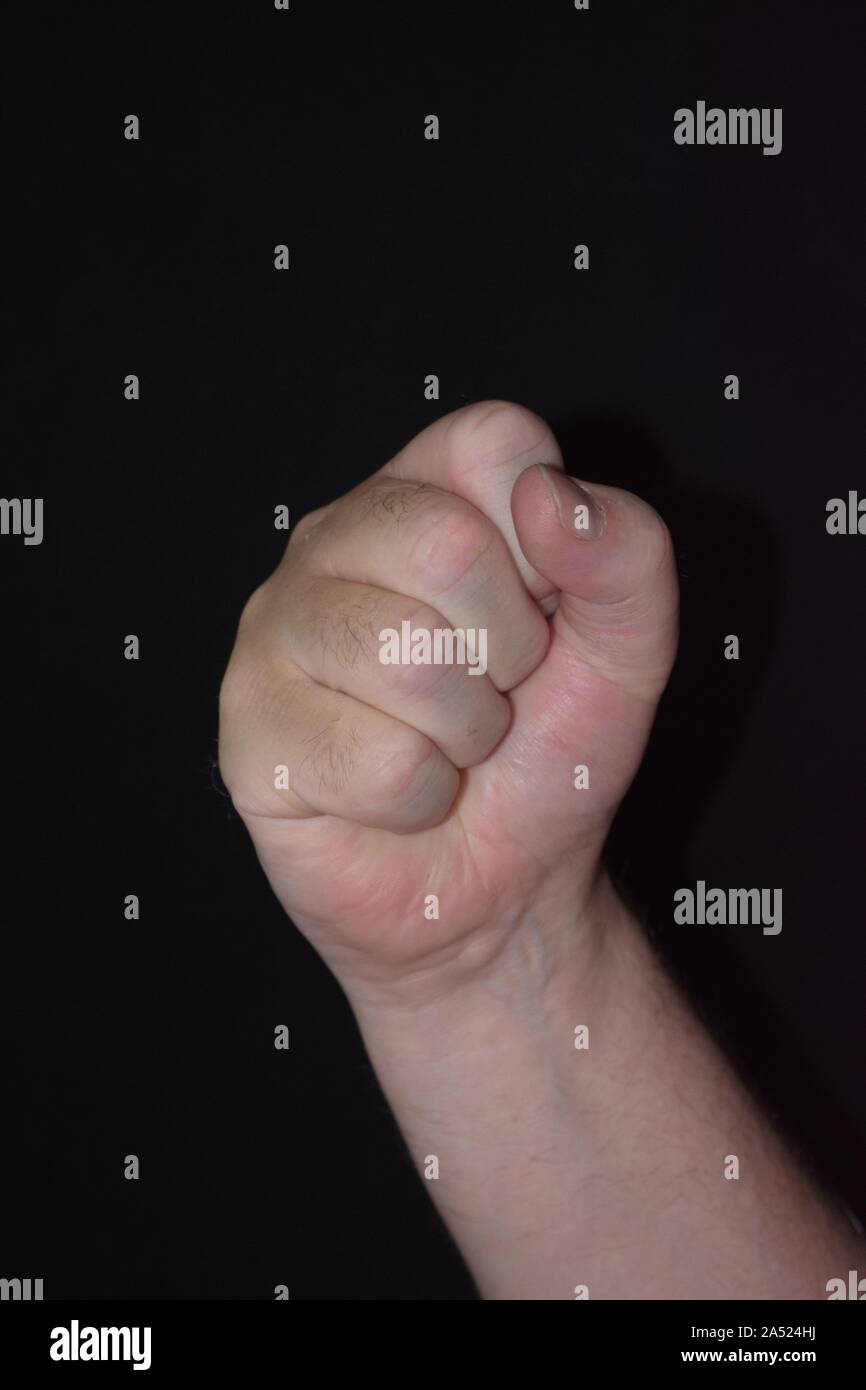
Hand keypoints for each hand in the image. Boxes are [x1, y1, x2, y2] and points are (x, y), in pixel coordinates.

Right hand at [219, 401, 678, 1002]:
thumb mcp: (628, 649)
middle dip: (508, 650)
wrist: (500, 890)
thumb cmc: (548, 756)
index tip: (542, 610)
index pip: (491, 442)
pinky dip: (419, 799)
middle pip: (442, 545)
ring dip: (465, 733)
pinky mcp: (248, 729)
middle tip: (492, 690)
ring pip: (406, 659)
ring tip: (446, 745)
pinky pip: (373, 758)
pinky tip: (398, 795)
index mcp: (423, 495)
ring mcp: (277, 631)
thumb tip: (548, 497)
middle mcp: (335, 543)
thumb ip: (627, 556)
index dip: (547, 542)